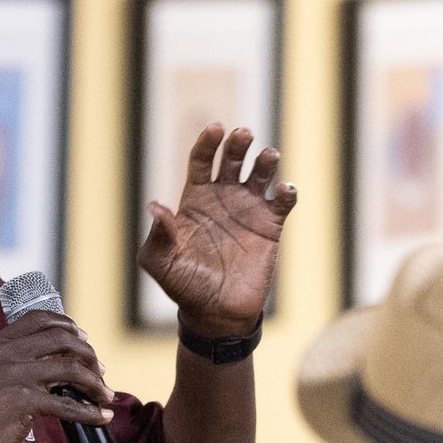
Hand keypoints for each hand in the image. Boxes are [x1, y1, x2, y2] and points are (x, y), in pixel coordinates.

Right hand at [0, 312, 114, 442]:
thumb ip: (9, 366)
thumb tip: (50, 369)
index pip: (38, 320)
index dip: (66, 325)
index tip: (83, 338)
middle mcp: (4, 354)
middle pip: (61, 339)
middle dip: (87, 353)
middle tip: (100, 370)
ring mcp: (13, 376)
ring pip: (70, 368)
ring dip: (95, 382)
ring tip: (106, 394)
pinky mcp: (23, 403)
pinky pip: (69, 405)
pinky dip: (91, 412)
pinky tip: (103, 417)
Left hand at [138, 124, 298, 338]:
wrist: (216, 313)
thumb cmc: (183, 286)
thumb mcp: (160, 262)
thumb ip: (158, 234)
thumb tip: (155, 206)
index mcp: (196, 199)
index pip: (201, 160)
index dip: (207, 143)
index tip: (215, 129)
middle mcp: (223, 198)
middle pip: (232, 158)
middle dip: (238, 143)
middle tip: (244, 135)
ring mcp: (248, 210)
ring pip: (260, 173)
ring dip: (266, 160)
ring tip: (269, 156)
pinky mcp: (270, 227)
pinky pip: (282, 202)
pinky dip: (287, 192)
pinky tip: (285, 190)